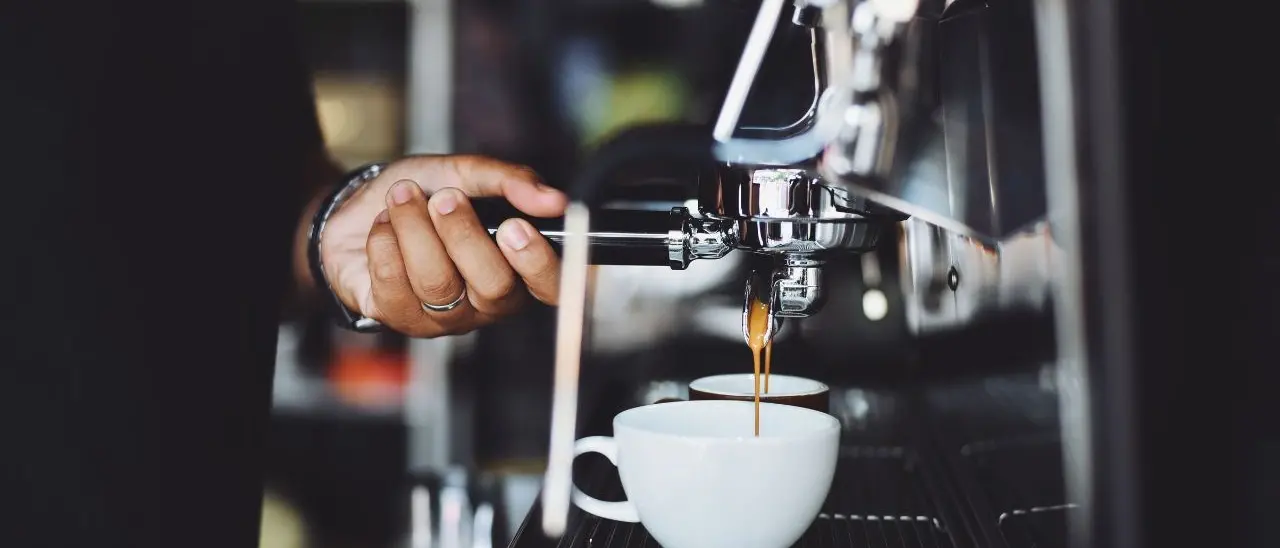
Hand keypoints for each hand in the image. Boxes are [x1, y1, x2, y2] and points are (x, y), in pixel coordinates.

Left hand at [320, 155, 566, 336]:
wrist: (358, 207)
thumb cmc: (421, 195)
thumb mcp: (465, 173)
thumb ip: (510, 181)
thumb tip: (553, 199)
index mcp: (517, 268)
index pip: (552, 288)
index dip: (538, 263)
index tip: (514, 225)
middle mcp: (487, 301)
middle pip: (494, 287)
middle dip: (463, 235)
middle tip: (444, 198)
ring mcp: (445, 317)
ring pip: (438, 283)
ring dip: (414, 228)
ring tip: (403, 197)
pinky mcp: (400, 318)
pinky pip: (394, 283)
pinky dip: (384, 240)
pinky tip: (383, 226)